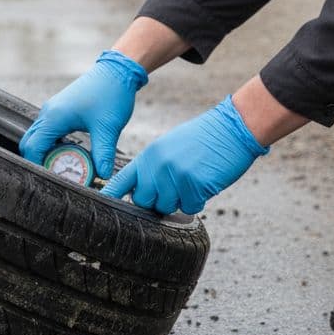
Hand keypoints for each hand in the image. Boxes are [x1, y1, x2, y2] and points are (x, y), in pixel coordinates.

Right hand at [19, 50, 148, 178]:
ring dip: (45, 152)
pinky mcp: (59, 109)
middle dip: (38, 160)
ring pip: (36, 136)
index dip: (37, 166)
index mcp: (54, 117)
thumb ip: (103, 154)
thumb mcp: (108, 127)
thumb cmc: (111, 94)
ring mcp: (52, 110)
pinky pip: (46, 130)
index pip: (33, 148)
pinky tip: (69, 150)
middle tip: (56, 174)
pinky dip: (51, 143)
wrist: (117, 70)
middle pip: (29, 143)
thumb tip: (103, 175)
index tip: (52, 179)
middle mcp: (48, 113)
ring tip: (64, 165)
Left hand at [101, 96, 267, 214]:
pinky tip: (205, 183)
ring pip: (166, 207)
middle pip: (143, 201)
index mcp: (148, 156)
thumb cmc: (203, 138)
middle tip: (175, 186)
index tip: (100, 206)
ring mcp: (175, 177)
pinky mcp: (194, 186)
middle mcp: (157, 167)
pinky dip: (198, 200)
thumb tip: (142, 191)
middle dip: (157, 200)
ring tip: (192, 180)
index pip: (121, 180)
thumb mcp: (168, 146)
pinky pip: (190, 207)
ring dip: (179, 200)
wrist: (233, 127)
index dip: (110, 195)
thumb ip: (152, 167)